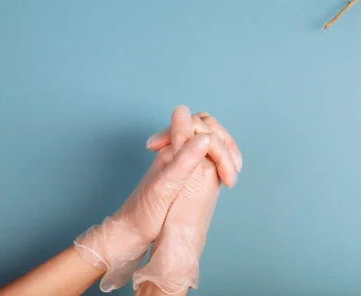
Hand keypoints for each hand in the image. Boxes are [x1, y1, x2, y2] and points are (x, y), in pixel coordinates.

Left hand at [133, 112, 241, 292]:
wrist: (130, 234)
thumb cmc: (142, 213)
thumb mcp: (165, 187)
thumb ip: (184, 160)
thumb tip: (206, 138)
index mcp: (170, 147)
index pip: (200, 125)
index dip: (218, 146)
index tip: (224, 177)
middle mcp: (176, 148)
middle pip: (208, 126)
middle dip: (225, 145)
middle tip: (230, 173)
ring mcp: (182, 159)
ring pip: (210, 139)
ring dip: (225, 152)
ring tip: (229, 176)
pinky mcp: (187, 172)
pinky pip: (208, 155)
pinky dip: (221, 161)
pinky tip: (223, 179)